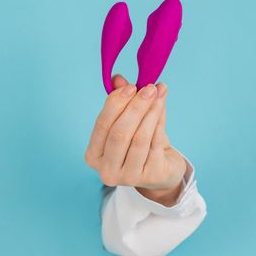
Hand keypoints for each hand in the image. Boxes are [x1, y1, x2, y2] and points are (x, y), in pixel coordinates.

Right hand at [84, 75, 186, 205]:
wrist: (161, 170)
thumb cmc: (138, 143)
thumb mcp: (127, 121)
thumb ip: (120, 100)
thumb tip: (118, 78)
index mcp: (93, 156)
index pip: (102, 126)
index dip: (115, 104)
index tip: (130, 86)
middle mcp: (107, 170)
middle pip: (119, 134)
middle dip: (135, 107)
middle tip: (149, 87)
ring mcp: (129, 177)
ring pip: (139, 138)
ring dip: (150, 111)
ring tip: (159, 92)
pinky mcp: (151, 176)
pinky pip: (156, 142)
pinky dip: (160, 120)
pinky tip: (162, 105)